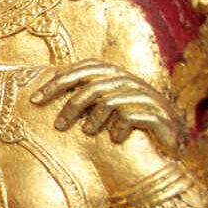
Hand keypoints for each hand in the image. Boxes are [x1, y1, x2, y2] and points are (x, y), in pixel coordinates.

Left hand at [31, 60, 183, 154]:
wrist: (172, 139)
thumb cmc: (130, 122)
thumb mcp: (104, 106)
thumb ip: (81, 96)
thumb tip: (38, 92)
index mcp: (115, 75)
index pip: (82, 69)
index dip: (57, 81)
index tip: (34, 100)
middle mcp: (130, 81)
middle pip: (93, 84)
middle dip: (71, 105)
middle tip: (57, 125)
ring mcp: (146, 96)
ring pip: (109, 101)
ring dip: (94, 120)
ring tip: (86, 133)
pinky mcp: (159, 114)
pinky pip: (130, 116)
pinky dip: (118, 129)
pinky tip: (115, 139)